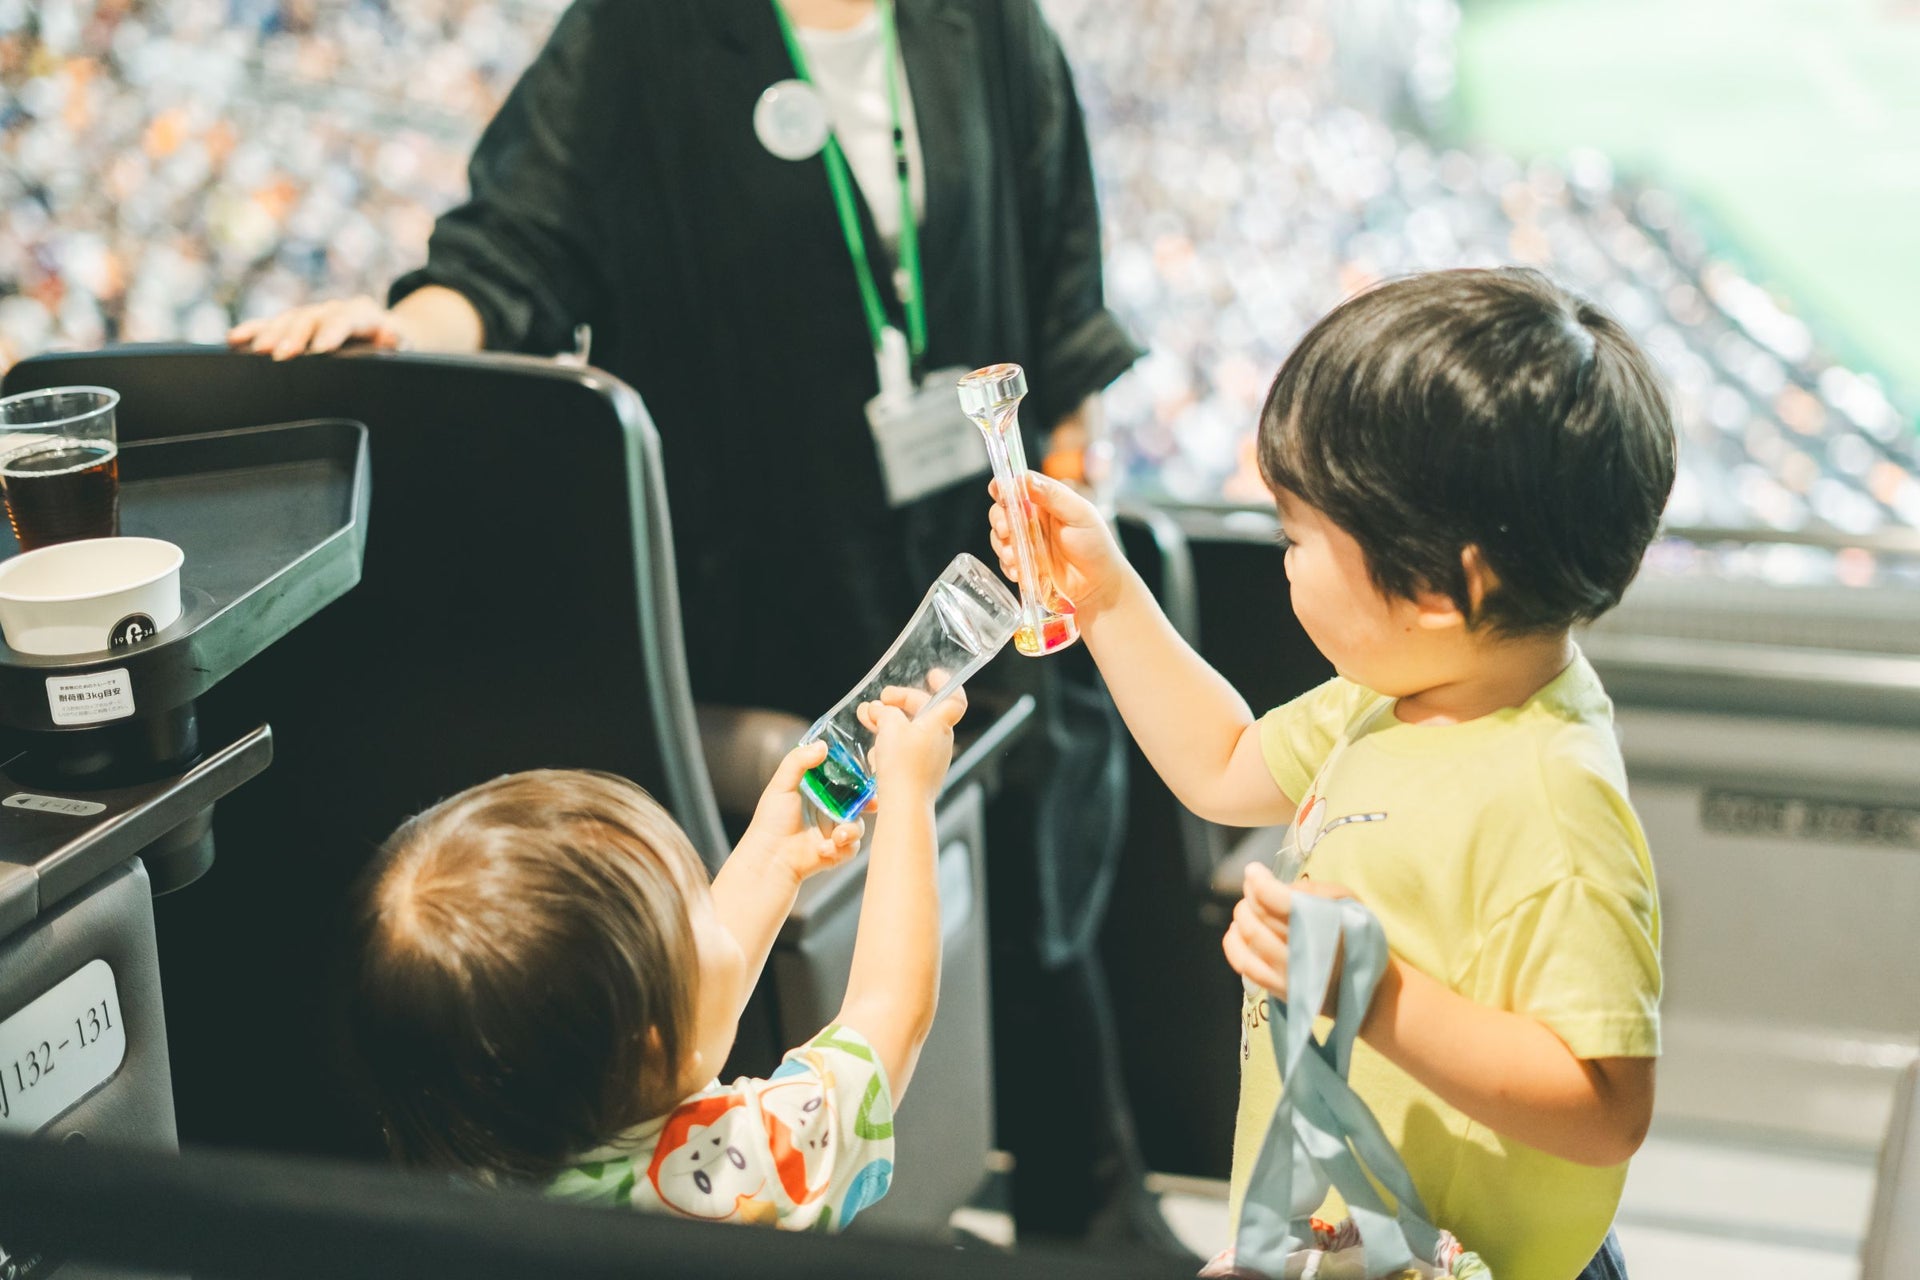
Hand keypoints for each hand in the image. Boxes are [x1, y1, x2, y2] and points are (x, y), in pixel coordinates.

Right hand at [228, 295, 410, 360]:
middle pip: (311, 319)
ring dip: (271, 334)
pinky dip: (253, 330)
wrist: (384, 336)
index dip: (332, 331)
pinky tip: (235, 339)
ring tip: (258, 350)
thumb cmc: (392, 347)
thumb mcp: (402, 345)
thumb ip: (397, 341)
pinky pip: (270, 324)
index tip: (321, 349)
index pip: (345, 319)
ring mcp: (311, 315)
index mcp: (361, 314)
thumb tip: (391, 336)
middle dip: (295, 336)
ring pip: (288, 320)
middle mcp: (333, 309)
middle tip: (282, 355)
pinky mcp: (293, 323)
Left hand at [738, 740, 863, 883]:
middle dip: (868, 804)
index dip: (857, 777)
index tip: (867, 775)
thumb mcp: (781, 784)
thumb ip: (798, 761)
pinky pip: (852, 848)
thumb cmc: (771, 821)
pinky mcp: (836, 851)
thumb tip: (822, 746)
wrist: (770, 858)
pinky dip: (841, 849)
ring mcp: (833, 830)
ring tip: (838, 836)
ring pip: (858, 826)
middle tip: (871, 804)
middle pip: (858, 802)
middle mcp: (827, 809)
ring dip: (851, 831)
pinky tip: (823, 849)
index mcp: (817, 791)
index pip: (843, 779)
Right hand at [860, 684, 966, 805]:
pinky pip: (905, 751)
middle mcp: (940, 740)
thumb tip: (880, 710)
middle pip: (923, 712)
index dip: (945, 683)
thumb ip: (885, 712)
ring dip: (888, 724)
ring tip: (867, 721)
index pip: (954, 698)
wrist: (904, 806)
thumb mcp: (890, 727)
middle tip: (879, 702)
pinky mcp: (920, 773)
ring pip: (910, 732)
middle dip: (898, 704)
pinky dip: (889, 746)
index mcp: (940, 724)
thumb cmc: (903, 765)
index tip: (931, 675)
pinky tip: (873, 753)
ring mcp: (931, 758)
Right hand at [987, 471, 1128, 616]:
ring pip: (999, 537)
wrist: (1099, 585)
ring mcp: (1026, 542)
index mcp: (1045, 501)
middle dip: (999, 519)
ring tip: (1014, 557)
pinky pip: (1005, 562)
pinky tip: (1020, 572)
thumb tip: (1024, 478)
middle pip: (1002, 511)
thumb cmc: (1095, 545)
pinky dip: (1008, 566)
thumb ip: (1053, 495)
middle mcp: (1032, 519)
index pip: (1018, 486)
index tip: (998, 492)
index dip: (1003, 487)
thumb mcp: (1079, 514)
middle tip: (1006, 529)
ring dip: (1002, 546)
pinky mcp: (1023, 564)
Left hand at [1222, 862, 1358, 1009]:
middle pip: (1261, 918)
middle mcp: (1304, 953)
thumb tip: (1273, 885)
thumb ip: (1314, 891)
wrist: (1368, 991)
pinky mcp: (1278, 990)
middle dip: (1251, 896)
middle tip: (1252, 885)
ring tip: (1247, 906)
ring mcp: (1288, 975)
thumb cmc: (1358, 939)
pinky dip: (1233, 943)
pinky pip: (1244, 965)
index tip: (1254, 870)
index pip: (1281, 902)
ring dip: (1242, 916)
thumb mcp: (1349, 904)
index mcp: (1327, 927)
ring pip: (1250, 939)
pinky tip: (1235, 929)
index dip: (1261, 883)